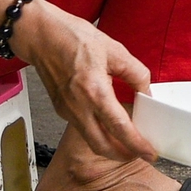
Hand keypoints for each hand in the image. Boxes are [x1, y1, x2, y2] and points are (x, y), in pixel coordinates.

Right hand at [11, 1, 157, 161]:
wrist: (39, 35)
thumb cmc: (70, 37)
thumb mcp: (113, 49)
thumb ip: (135, 72)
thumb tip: (146, 90)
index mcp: (94, 90)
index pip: (119, 128)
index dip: (137, 144)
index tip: (150, 153)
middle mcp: (78, 106)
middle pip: (103, 146)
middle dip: (123, 155)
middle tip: (140, 152)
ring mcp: (67, 110)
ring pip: (91, 140)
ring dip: (110, 146)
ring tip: (127, 140)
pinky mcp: (61, 108)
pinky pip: (82, 128)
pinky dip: (98, 133)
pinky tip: (107, 123)